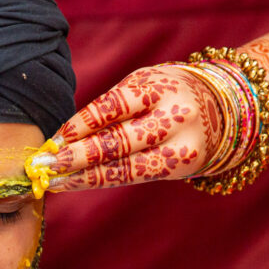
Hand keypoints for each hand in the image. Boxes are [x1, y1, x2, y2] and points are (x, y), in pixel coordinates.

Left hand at [32, 65, 222, 192]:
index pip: (112, 107)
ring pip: (125, 166)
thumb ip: (111, 107)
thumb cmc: (167, 94)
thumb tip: (64, 137)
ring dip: (84, 176)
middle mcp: (172, 116)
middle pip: (118, 141)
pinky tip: (76, 183)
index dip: (80, 125)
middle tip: (45, 165)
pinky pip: (134, 176)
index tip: (55, 139)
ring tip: (54, 182)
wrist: (224, 109)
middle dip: (76, 156)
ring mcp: (179, 144)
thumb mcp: (144, 85)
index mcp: (158, 86)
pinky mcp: (181, 166)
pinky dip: (101, 180)